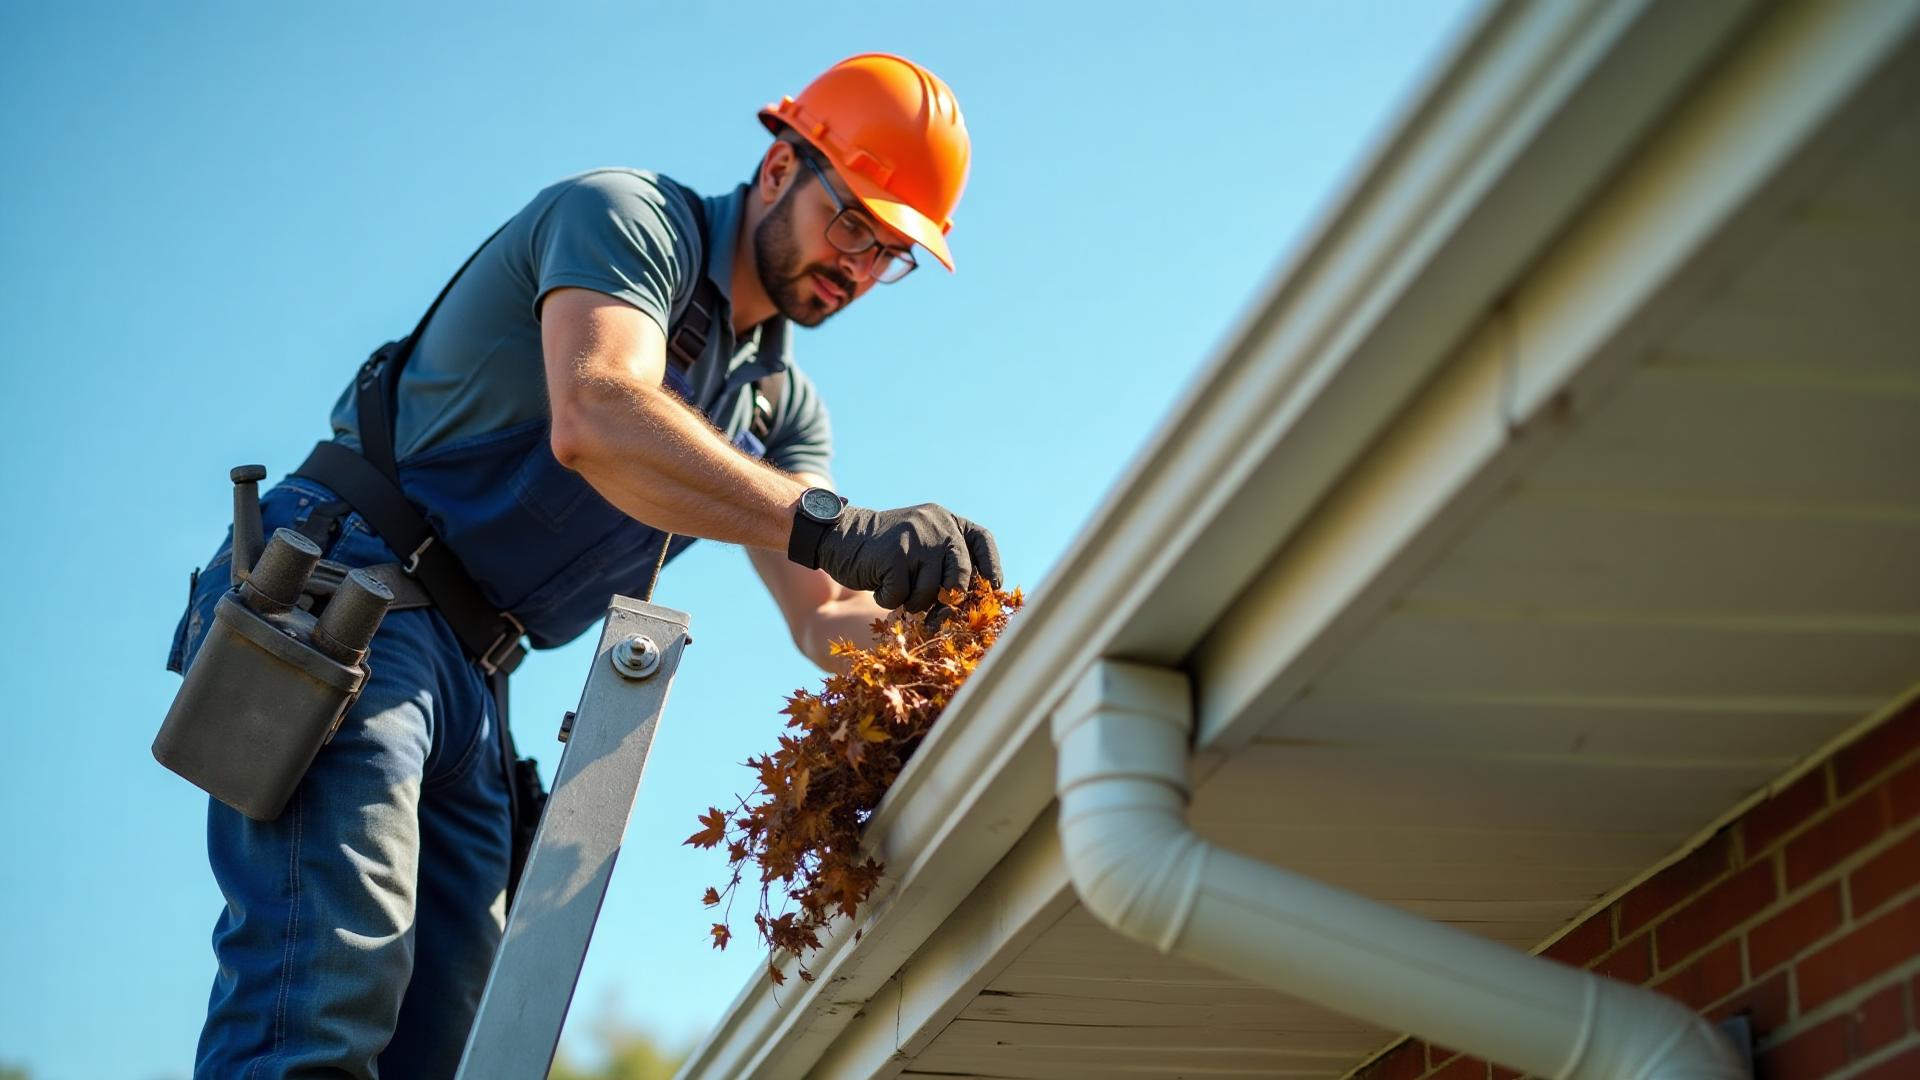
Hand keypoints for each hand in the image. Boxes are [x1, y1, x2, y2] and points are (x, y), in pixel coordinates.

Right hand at [800, 503, 1001, 611]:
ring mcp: (916, 538)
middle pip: (961, 577)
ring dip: (913, 603)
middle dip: (949, 603)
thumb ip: (946, 563)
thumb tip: (970, 605)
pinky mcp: (894, 554)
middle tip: (935, 618)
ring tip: (897, 589)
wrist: (840, 535)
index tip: (991, 588)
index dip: (991, 567)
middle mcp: (937, 525)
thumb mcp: (922, 546)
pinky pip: (901, 596)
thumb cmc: (887, 552)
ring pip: (930, 592)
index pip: (982, 541)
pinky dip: (888, 600)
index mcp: (948, 521)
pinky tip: (878, 584)